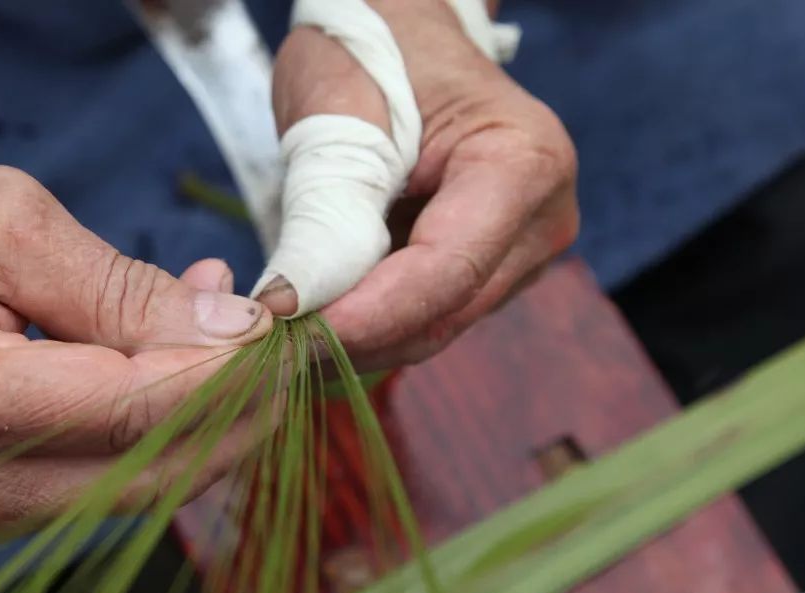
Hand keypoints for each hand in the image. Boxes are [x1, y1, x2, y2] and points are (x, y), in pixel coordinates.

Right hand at [0, 152, 271, 545]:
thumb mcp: (6, 224)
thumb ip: (122, 288)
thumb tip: (231, 330)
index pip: (138, 409)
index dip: (226, 372)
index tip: (280, 327)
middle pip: (154, 469)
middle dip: (237, 410)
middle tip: (280, 344)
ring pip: (142, 485)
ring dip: (205, 416)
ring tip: (229, 332)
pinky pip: (107, 477)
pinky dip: (158, 425)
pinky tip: (174, 358)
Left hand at [264, 0, 578, 370]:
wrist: (402, 36)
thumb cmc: (375, 51)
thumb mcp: (337, 114)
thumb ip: (326, 211)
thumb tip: (292, 306)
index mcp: (524, 165)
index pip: (447, 269)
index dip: (369, 313)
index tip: (293, 333)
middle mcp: (538, 222)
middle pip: (443, 311)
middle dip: (354, 335)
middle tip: (266, 344)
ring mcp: (517, 254)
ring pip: (429, 326)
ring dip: (354, 337)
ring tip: (282, 327)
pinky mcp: (484, 273)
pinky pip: (421, 316)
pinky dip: (365, 322)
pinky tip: (315, 312)